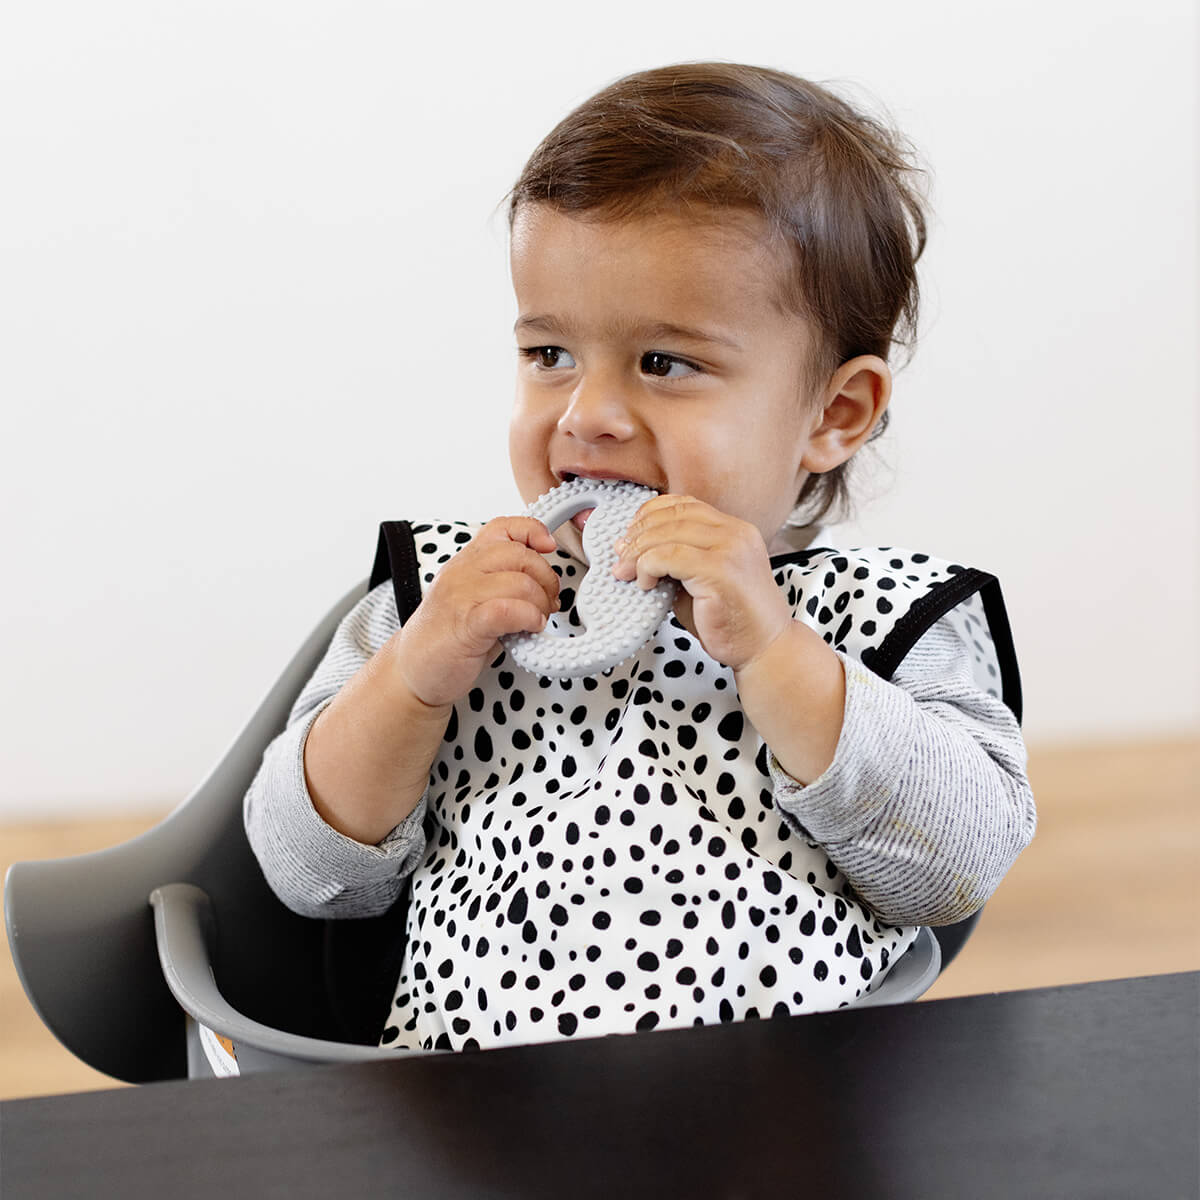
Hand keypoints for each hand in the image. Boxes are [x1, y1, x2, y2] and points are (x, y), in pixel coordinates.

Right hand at [392, 517, 559, 706]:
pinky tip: (530, 628)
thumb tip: (544, 582)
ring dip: (540, 603)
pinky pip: (508, 610)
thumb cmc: (446, 639)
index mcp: (465, 563)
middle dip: (546, 578)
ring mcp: (461, 597)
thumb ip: (502, 583)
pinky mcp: (466, 625)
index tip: (548, 547)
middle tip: (548, 601)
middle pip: (519, 554)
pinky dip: (529, 617)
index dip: (532, 531)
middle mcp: (461, 573)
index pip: (502, 527)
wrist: (411, 672)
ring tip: (538, 619)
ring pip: (520, 582)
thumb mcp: (474, 599)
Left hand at [612, 495, 790, 670]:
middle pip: (672, 515)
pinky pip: (668, 557)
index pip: (684, 504)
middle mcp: (735, 533)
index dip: (650, 514)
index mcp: (734, 530)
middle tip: (621, 556)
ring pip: (666, 533)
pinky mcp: (720, 571)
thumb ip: (672, 560)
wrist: (766, 649)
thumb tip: (629, 548)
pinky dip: (648, 567)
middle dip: (638, 534)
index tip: (631, 534)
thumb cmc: (734, 621)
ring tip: (626, 573)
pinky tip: (646, 584)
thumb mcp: (699, 580)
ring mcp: (730, 549)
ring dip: (638, 552)